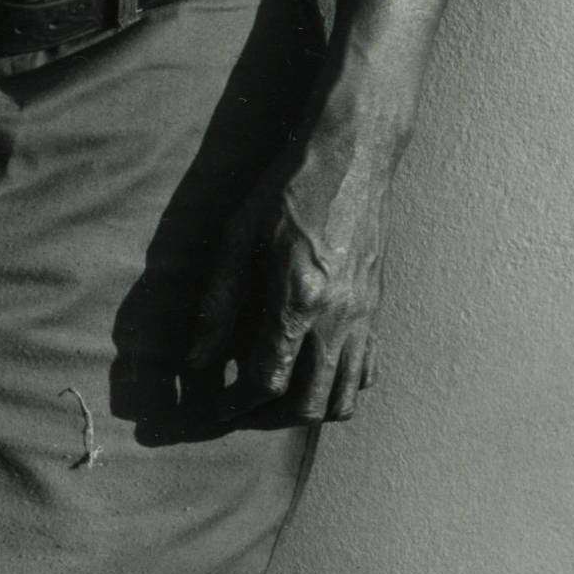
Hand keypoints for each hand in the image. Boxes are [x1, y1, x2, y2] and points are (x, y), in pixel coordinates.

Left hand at [190, 116, 398, 423]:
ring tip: (279, 400)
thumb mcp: (238, 239)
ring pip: (345, 397)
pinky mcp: (376, 308)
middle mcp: (338, 318)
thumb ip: (217, 305)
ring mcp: (364, 316)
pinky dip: (342, 385)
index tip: (215, 409)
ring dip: (309, 410)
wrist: (353, 155)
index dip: (236, 405)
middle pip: (308, 403)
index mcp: (299, 300)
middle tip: (242, 411)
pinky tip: (315, 371)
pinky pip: (367, 370)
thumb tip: (197, 359)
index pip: (267, 380)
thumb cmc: (289, 189)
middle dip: (269, 418)